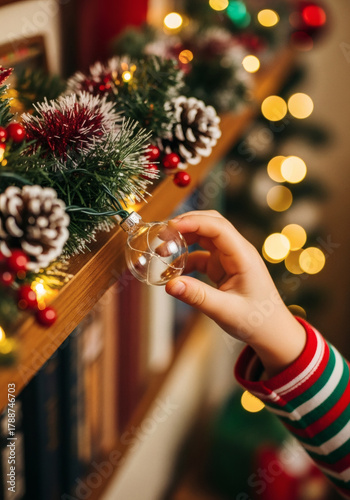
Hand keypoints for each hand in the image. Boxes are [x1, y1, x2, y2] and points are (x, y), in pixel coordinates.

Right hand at [166, 210, 305, 375]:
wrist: (271, 332)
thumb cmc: (256, 321)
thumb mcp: (225, 311)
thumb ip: (197, 296)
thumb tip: (170, 285)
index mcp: (243, 256)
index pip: (219, 228)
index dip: (194, 222)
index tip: (171, 227)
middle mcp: (237, 252)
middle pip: (211, 224)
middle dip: (186, 224)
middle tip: (163, 234)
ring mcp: (229, 258)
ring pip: (204, 237)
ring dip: (184, 240)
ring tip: (162, 250)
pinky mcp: (222, 267)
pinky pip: (200, 255)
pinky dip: (185, 259)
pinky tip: (172, 270)